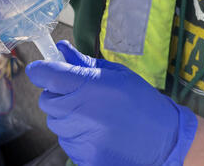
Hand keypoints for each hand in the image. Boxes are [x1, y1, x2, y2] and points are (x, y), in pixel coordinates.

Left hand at [26, 41, 197, 165]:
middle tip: (76, 93)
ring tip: (91, 114)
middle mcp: (81, 112)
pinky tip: (96, 130)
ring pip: (55, 122)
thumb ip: (83, 62)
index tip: (40, 69)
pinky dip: (75, 134)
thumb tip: (61, 49)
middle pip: (46, 101)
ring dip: (65, 115)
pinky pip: (66, 142)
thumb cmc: (141, 100)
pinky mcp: (84, 158)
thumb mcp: (115, 73)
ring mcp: (82, 139)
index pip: (46, 75)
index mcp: (89, 86)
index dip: (39, 70)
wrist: (164, 139)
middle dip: (56, 94)